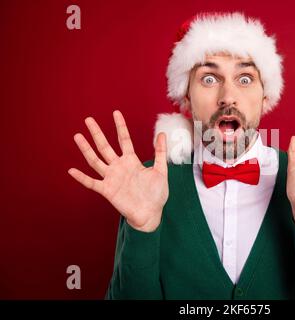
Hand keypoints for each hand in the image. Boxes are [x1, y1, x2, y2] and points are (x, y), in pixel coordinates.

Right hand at [68, 110, 168, 231]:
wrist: (151, 213)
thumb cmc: (156, 194)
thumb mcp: (161, 171)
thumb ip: (160, 153)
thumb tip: (161, 133)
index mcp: (132, 161)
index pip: (124, 140)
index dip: (120, 126)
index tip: (116, 113)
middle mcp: (119, 167)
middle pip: (105, 146)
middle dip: (97, 133)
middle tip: (88, 119)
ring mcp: (112, 178)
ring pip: (96, 161)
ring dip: (86, 149)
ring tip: (77, 136)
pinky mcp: (107, 190)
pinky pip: (92, 183)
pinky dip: (82, 177)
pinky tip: (71, 170)